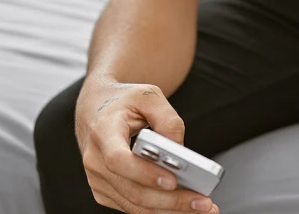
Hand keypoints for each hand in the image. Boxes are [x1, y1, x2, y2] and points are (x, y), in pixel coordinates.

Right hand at [75, 79, 219, 213]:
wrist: (94, 109)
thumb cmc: (124, 101)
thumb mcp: (148, 95)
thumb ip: (168, 119)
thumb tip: (180, 153)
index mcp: (103, 132)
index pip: (119, 160)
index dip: (145, 173)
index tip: (173, 180)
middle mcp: (95, 160)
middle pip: (133, 191)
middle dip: (171, 200)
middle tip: (203, 202)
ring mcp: (98, 180)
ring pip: (135, 205)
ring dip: (170, 210)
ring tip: (202, 207)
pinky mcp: (105, 192)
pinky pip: (134, 207)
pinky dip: (161, 210)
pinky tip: (184, 206)